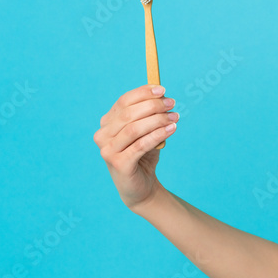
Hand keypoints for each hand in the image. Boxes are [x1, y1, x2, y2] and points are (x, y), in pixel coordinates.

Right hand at [94, 84, 177, 209]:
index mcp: (107, 123)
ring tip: (175, 117)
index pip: (123, 101)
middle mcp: (102, 135)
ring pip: (134, 129)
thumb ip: (150, 115)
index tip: (162, 90)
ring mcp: (107, 150)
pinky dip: (158, 135)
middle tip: (172, 104)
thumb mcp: (146, 132)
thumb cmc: (143, 156)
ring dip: (158, 120)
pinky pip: (140, 145)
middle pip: (128, 113)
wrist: (141, 187)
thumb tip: (163, 96)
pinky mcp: (118, 163)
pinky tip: (172, 129)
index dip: (143, 93)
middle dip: (153, 106)